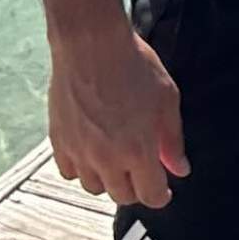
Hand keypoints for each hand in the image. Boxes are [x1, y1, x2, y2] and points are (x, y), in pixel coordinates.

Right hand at [49, 26, 188, 209]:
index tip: (164, 189)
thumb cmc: (133, 65)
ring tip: (116, 155)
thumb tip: (180, 169)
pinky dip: (81, 168)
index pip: (151, 195)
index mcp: (138, 151)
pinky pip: (69, 172)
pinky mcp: (58, 142)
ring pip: (94, 187)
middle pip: (122, 195)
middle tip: (141, 166)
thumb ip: (172, 140)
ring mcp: (79, 152)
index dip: (161, 195)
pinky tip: (91, 149)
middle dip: (136, 186)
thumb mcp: (166, 98)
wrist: (92, 44)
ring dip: (108, 179)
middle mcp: (107, 159)